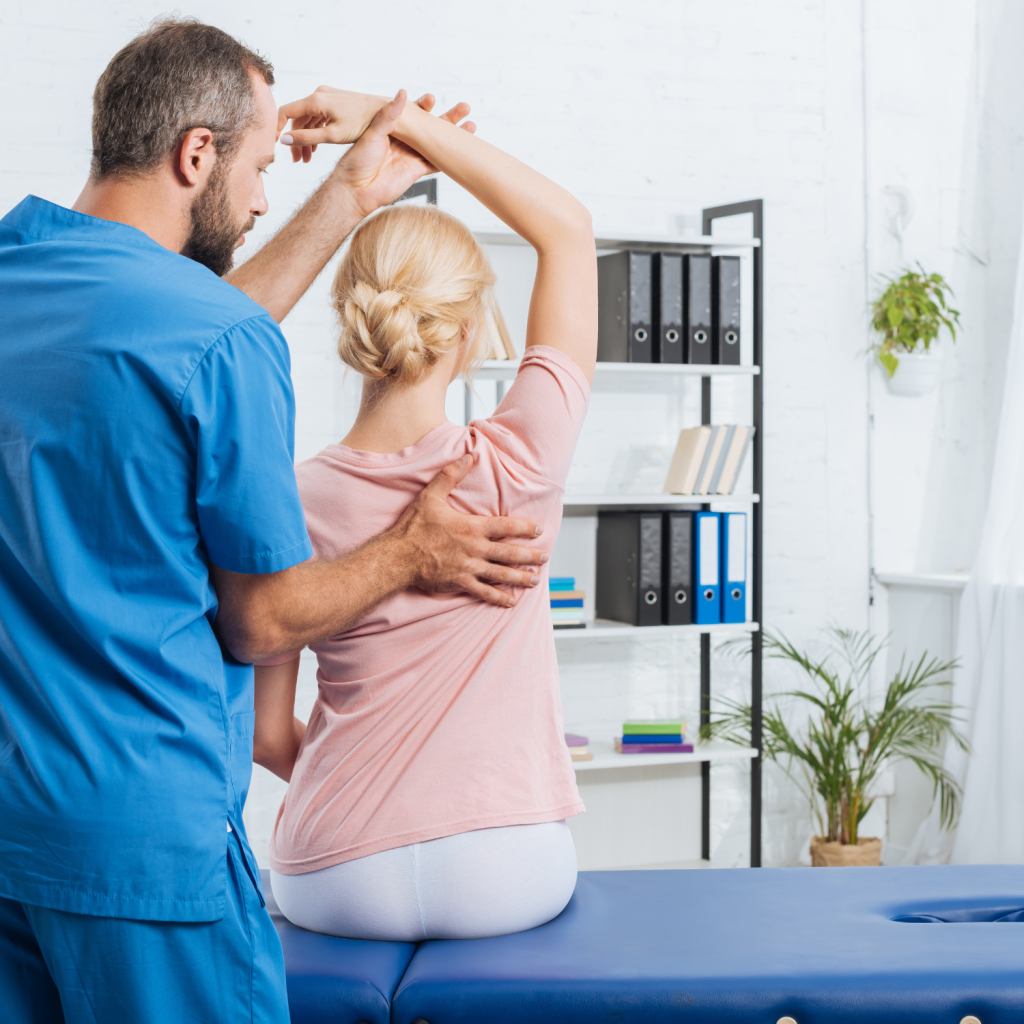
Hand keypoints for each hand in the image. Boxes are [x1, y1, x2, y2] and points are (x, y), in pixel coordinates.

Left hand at [280, 89, 475, 216]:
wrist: (355, 190)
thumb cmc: (356, 161)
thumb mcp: (372, 133)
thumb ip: (389, 115)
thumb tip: (403, 93)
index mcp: (393, 126)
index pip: (414, 112)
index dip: (425, 105)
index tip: (432, 99)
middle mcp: (405, 139)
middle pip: (431, 125)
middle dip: (448, 116)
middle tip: (464, 107)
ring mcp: (413, 155)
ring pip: (438, 143)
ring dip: (454, 135)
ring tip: (471, 125)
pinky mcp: (417, 171)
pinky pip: (437, 163)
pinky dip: (450, 157)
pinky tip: (465, 151)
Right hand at [389, 454, 548, 606]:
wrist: (398, 556)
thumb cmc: (414, 526)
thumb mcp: (431, 496)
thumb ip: (451, 475)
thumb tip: (468, 456)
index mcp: (472, 527)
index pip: (506, 526)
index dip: (525, 527)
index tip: (538, 529)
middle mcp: (475, 548)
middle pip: (510, 553)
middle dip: (530, 555)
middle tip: (545, 557)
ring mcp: (469, 567)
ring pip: (502, 574)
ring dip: (521, 577)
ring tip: (535, 579)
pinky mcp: (460, 582)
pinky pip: (484, 592)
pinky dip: (499, 597)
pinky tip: (511, 601)